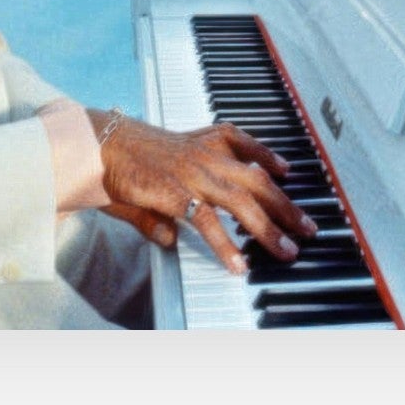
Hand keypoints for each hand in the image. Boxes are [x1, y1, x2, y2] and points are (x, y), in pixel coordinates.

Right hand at [88, 112, 315, 275]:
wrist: (96, 145)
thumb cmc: (120, 158)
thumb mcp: (152, 176)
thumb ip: (164, 210)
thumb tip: (170, 238)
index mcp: (201, 141)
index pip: (243, 142)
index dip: (267, 156)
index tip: (286, 168)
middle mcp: (205, 154)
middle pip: (257, 180)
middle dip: (286, 205)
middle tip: (307, 226)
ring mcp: (194, 173)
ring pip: (242, 202)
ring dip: (268, 229)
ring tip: (287, 251)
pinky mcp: (177, 193)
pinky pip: (209, 222)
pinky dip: (226, 244)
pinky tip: (239, 264)